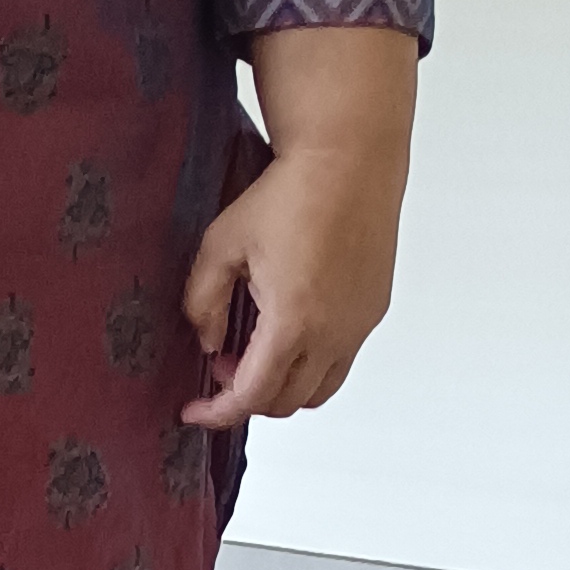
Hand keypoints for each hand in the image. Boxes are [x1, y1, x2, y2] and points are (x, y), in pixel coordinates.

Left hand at [181, 22, 417, 433]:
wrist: (349, 157)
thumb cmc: (291, 192)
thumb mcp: (222, 244)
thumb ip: (203, 302)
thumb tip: (208, 341)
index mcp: (293, 321)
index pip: (252, 396)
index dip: (217, 412)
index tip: (195, 411)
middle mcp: (334, 333)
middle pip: (287, 403)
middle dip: (248, 397)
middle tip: (222, 367)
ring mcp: (359, 324)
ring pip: (320, 390)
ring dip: (284, 386)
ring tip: (257, 349)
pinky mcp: (374, 309)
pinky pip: (342, 359)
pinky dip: (312, 363)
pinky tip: (291, 326)